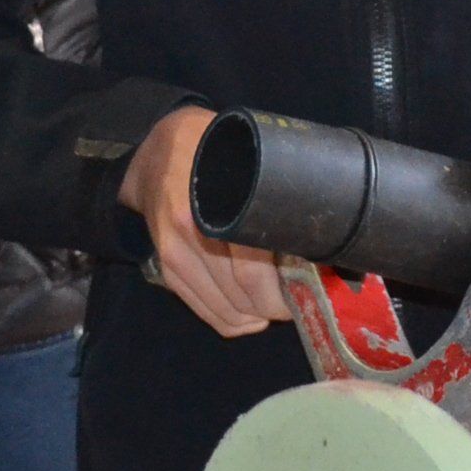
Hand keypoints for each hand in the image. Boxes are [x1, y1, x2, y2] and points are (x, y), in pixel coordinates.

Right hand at [120, 104, 288, 337]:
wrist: (156, 152)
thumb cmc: (213, 150)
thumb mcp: (247, 161)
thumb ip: (273, 196)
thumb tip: (314, 236)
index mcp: (214, 210)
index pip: (250, 274)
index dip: (280, 295)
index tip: (304, 296)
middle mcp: (189, 237)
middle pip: (238, 296)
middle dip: (271, 308)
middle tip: (294, 304)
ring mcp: (173, 255)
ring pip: (220, 309)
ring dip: (251, 318)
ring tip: (273, 309)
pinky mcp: (166, 268)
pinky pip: (200, 307)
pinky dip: (228, 320)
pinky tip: (248, 316)